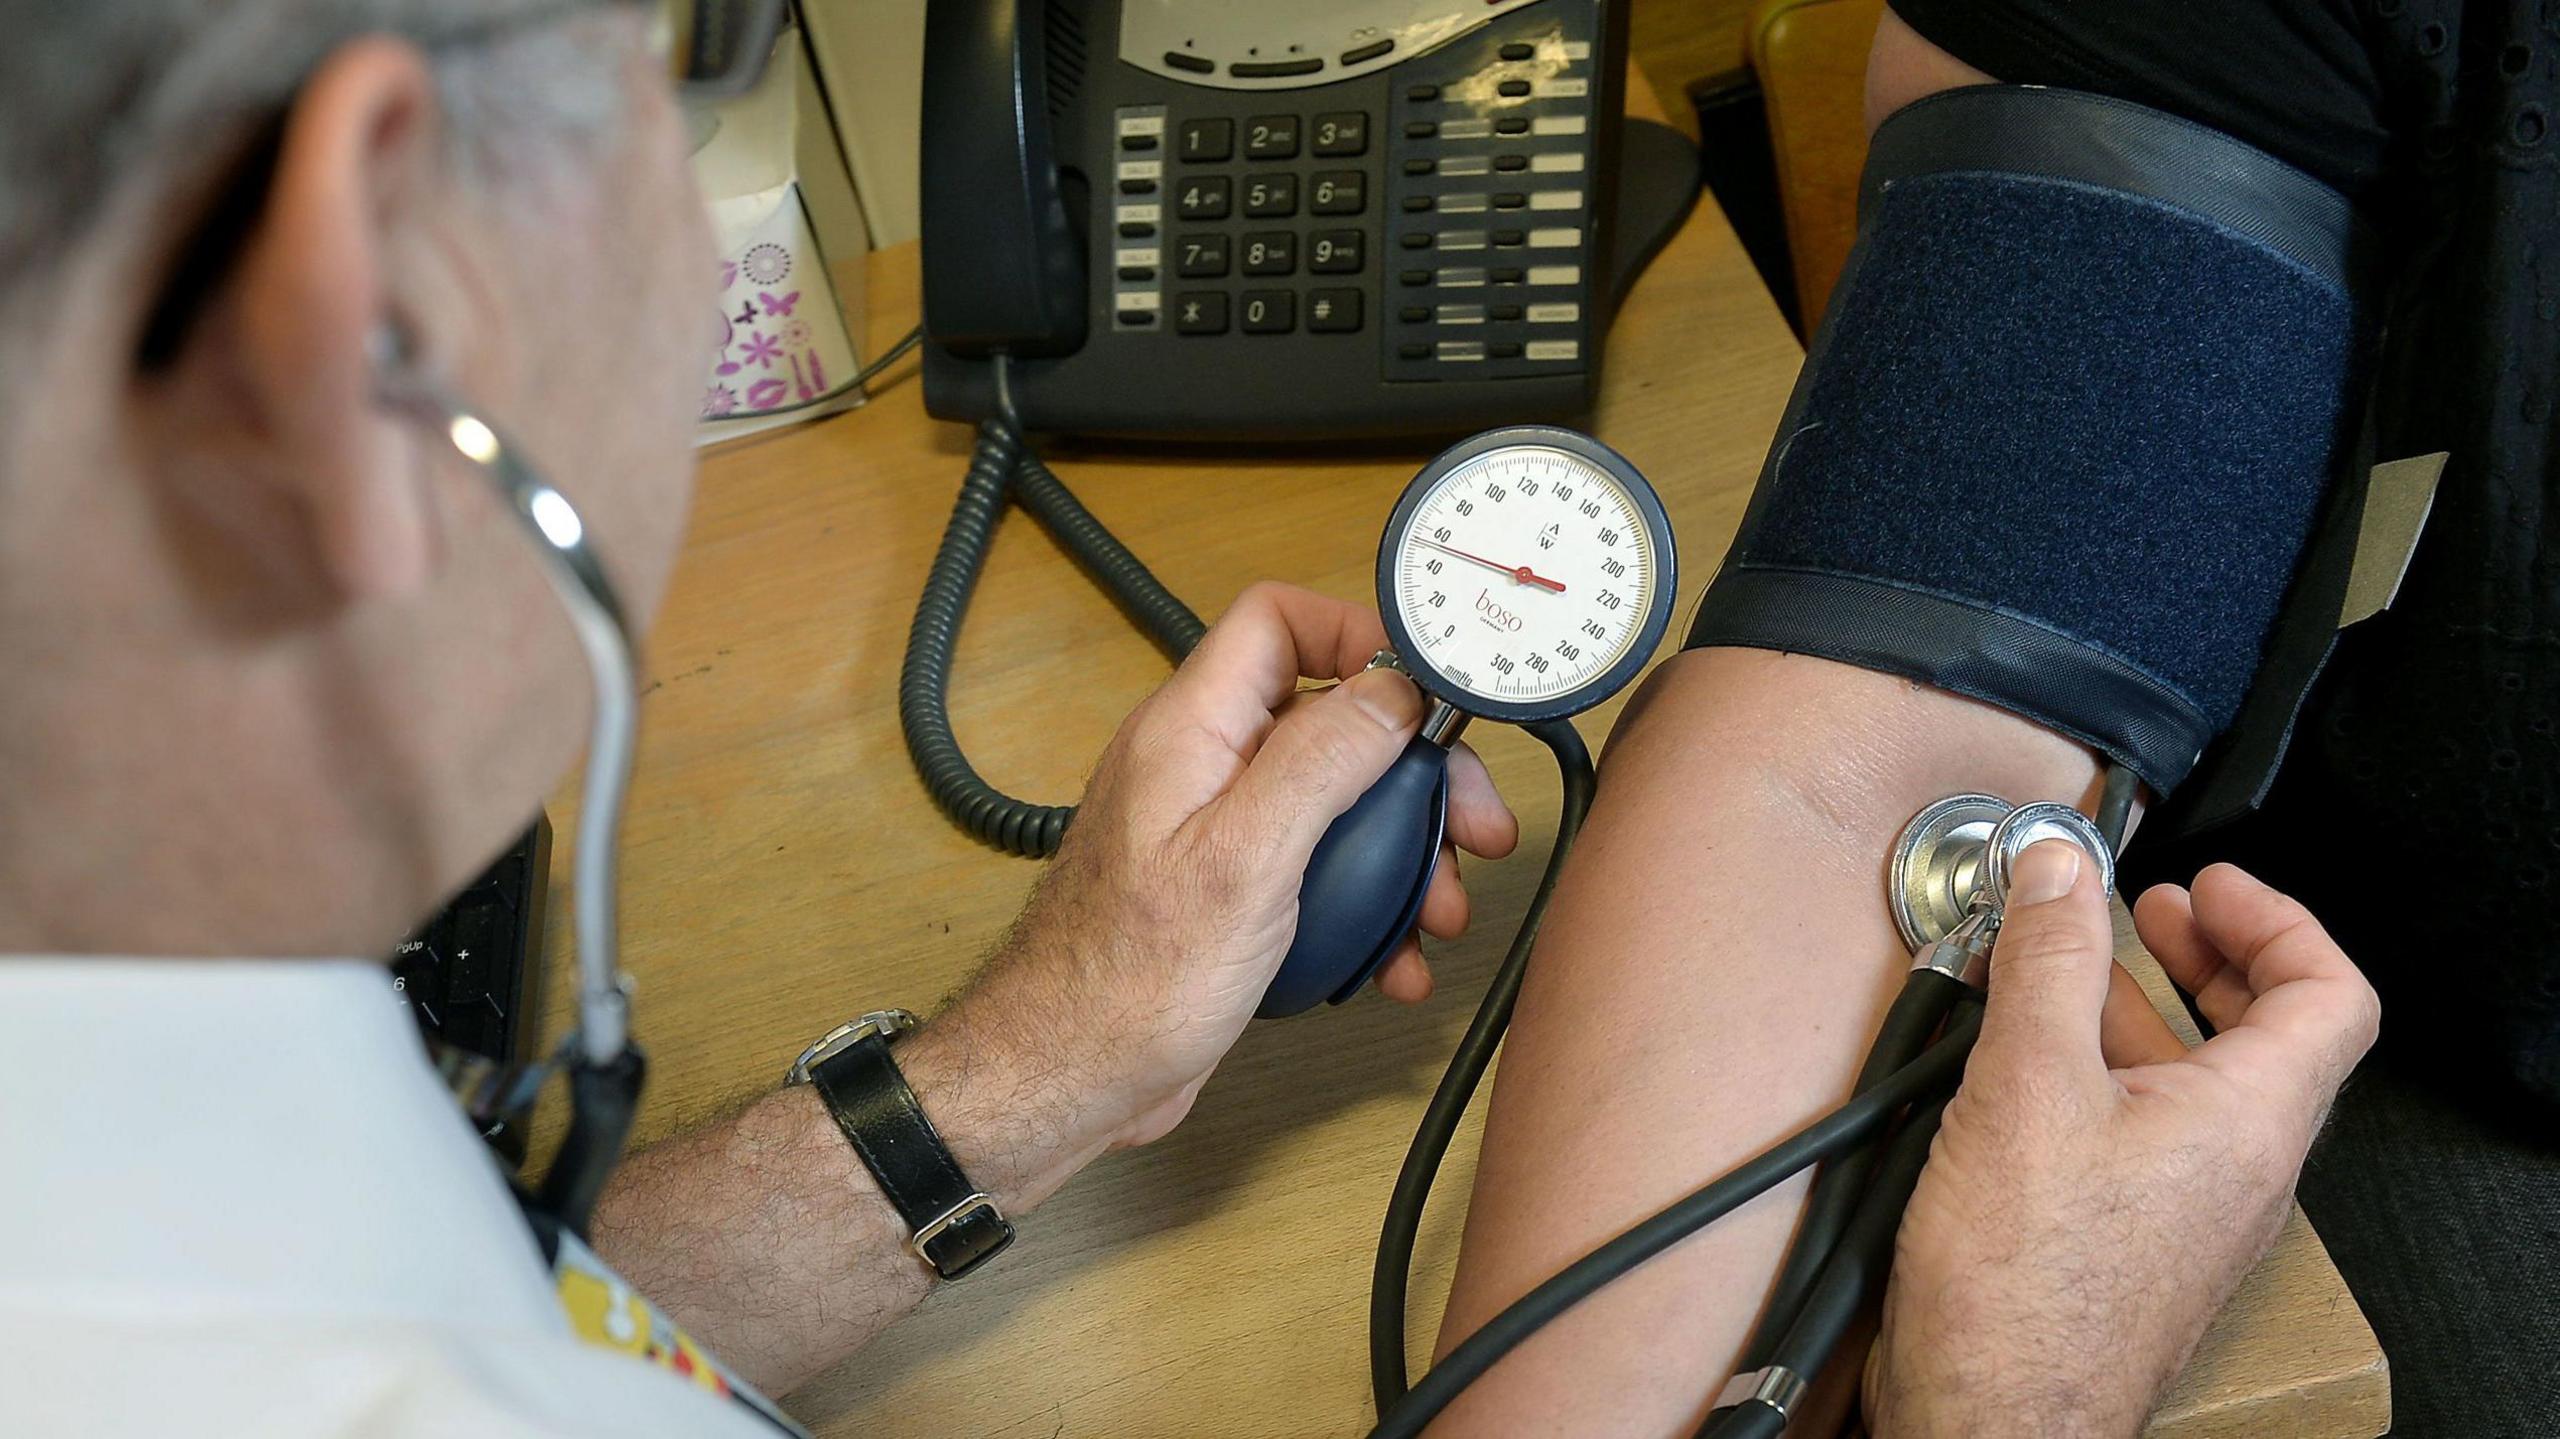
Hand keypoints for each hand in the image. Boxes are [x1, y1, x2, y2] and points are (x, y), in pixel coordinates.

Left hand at [903, 582, 1517, 1208]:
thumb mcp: (1245, 860)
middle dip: (1412, 774)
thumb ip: (1319, 761)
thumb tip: (1393, 690)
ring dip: (1402, 856)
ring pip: (1334, 806)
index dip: (1361, 636)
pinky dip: (1365, 910)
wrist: (1067, 1078)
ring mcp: (1215, 831)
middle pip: (1330, 721)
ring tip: (1440, 914)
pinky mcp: (1228, 894)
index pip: (1278, 622)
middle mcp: (1202, 766)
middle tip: (1473, 828)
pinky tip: (1393, 960)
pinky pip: (1316, 874)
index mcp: (1192, 730)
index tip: (1433, 694)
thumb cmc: (1128, 980)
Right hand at [1867, 844, 2379, 1437]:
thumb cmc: (2025, 1288)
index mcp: (2249, 1121)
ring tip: (2068, 976)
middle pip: (2271, 1035)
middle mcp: (2241, 1171)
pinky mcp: (2138, 1244)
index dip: (2276, 920)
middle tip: (2151, 912)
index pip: (2329, 995)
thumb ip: (2049, 962)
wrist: (1994, 1417)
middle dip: (2209, 956)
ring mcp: (2193, 1214)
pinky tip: (2030, 1068)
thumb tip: (2059, 868)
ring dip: (2145, 1013)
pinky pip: (2152, 1134)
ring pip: (2201, 1085)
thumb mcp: (2028, 1085)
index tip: (2206, 885)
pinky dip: (2108, 1074)